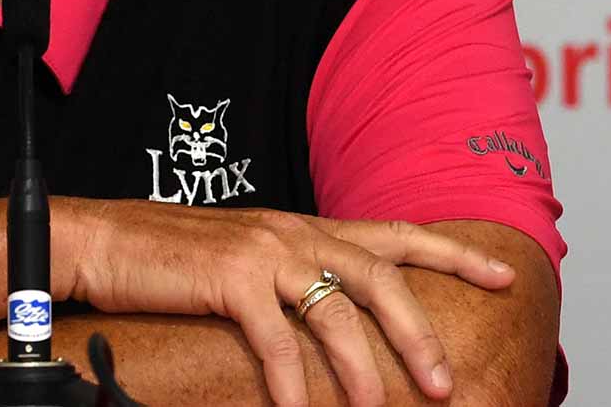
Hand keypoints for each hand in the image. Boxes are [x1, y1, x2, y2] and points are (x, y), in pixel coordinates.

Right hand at [64, 199, 515, 406]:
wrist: (105, 239)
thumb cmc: (174, 259)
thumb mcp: (250, 258)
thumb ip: (296, 275)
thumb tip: (336, 311)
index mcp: (306, 227)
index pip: (396, 235)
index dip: (453, 255)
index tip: (505, 274)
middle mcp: (294, 231)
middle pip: (379, 276)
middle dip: (418, 330)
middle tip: (443, 382)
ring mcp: (262, 251)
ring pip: (336, 308)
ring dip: (362, 365)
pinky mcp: (228, 277)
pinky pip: (275, 336)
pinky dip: (290, 379)